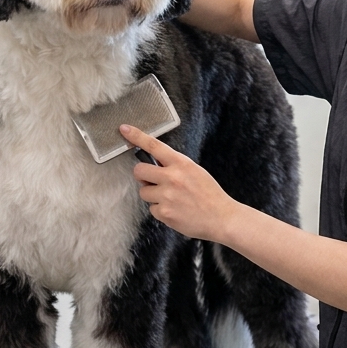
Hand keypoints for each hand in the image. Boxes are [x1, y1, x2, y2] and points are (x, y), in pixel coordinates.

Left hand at [119, 125, 239, 241]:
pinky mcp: (164, 212)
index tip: (125, 130)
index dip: (137, 136)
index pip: (154, 145)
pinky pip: (152, 209)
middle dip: (142, 175)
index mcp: (181, 163)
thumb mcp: (195, 171)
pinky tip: (175, 210)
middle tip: (152, 180)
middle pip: (139, 170)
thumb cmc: (209, 195)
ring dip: (153, 195)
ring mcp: (167, 196)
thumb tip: (155, 165)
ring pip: (144, 191)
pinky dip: (161, 211)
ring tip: (171, 199)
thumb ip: (175, 166)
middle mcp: (172, 177)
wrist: (221, 218)